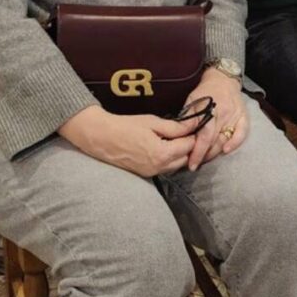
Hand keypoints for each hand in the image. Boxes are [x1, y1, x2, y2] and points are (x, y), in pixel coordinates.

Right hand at [58, 104, 198, 176]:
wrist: (102, 137)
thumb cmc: (126, 126)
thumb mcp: (153, 122)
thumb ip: (175, 127)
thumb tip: (194, 124)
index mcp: (162, 154)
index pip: (189, 146)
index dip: (194, 134)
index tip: (195, 125)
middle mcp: (159, 167)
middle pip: (185, 158)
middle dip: (188, 145)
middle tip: (186, 131)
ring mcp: (151, 173)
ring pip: (176, 165)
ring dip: (179, 153)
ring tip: (175, 137)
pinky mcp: (145, 174)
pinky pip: (165, 168)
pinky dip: (169, 159)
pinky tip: (164, 146)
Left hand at [183, 68, 248, 169]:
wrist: (223, 78)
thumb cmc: (205, 91)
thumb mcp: (192, 100)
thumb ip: (187, 118)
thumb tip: (178, 136)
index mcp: (209, 109)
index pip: (204, 136)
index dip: (197, 152)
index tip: (191, 164)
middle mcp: (223, 113)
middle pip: (214, 141)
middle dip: (204, 156)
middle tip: (195, 164)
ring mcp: (235, 115)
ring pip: (226, 139)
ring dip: (215, 153)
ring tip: (205, 159)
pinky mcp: (243, 116)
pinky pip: (242, 133)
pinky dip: (236, 143)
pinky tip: (226, 151)